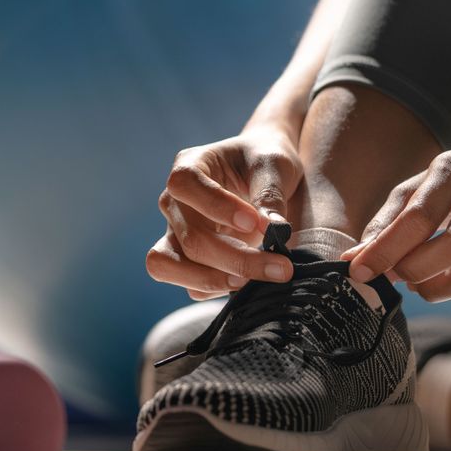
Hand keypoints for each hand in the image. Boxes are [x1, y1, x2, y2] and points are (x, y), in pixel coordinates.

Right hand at [146, 128, 303, 299]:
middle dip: (236, 258)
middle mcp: (173, 202)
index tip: (256, 222)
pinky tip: (248, 283)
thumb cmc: (265, 161)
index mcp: (188, 167)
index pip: (185, 185)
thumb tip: (273, 232)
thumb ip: (271, 194)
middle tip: (281, 267)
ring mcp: (175, 233)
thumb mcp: (275, 165)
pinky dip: (217, 289)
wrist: (264, 174)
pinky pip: (190, 285)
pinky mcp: (186, 260)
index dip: (217, 206)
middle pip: (189, 237)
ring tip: (253, 282)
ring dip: (214, 280)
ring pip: (169, 266)